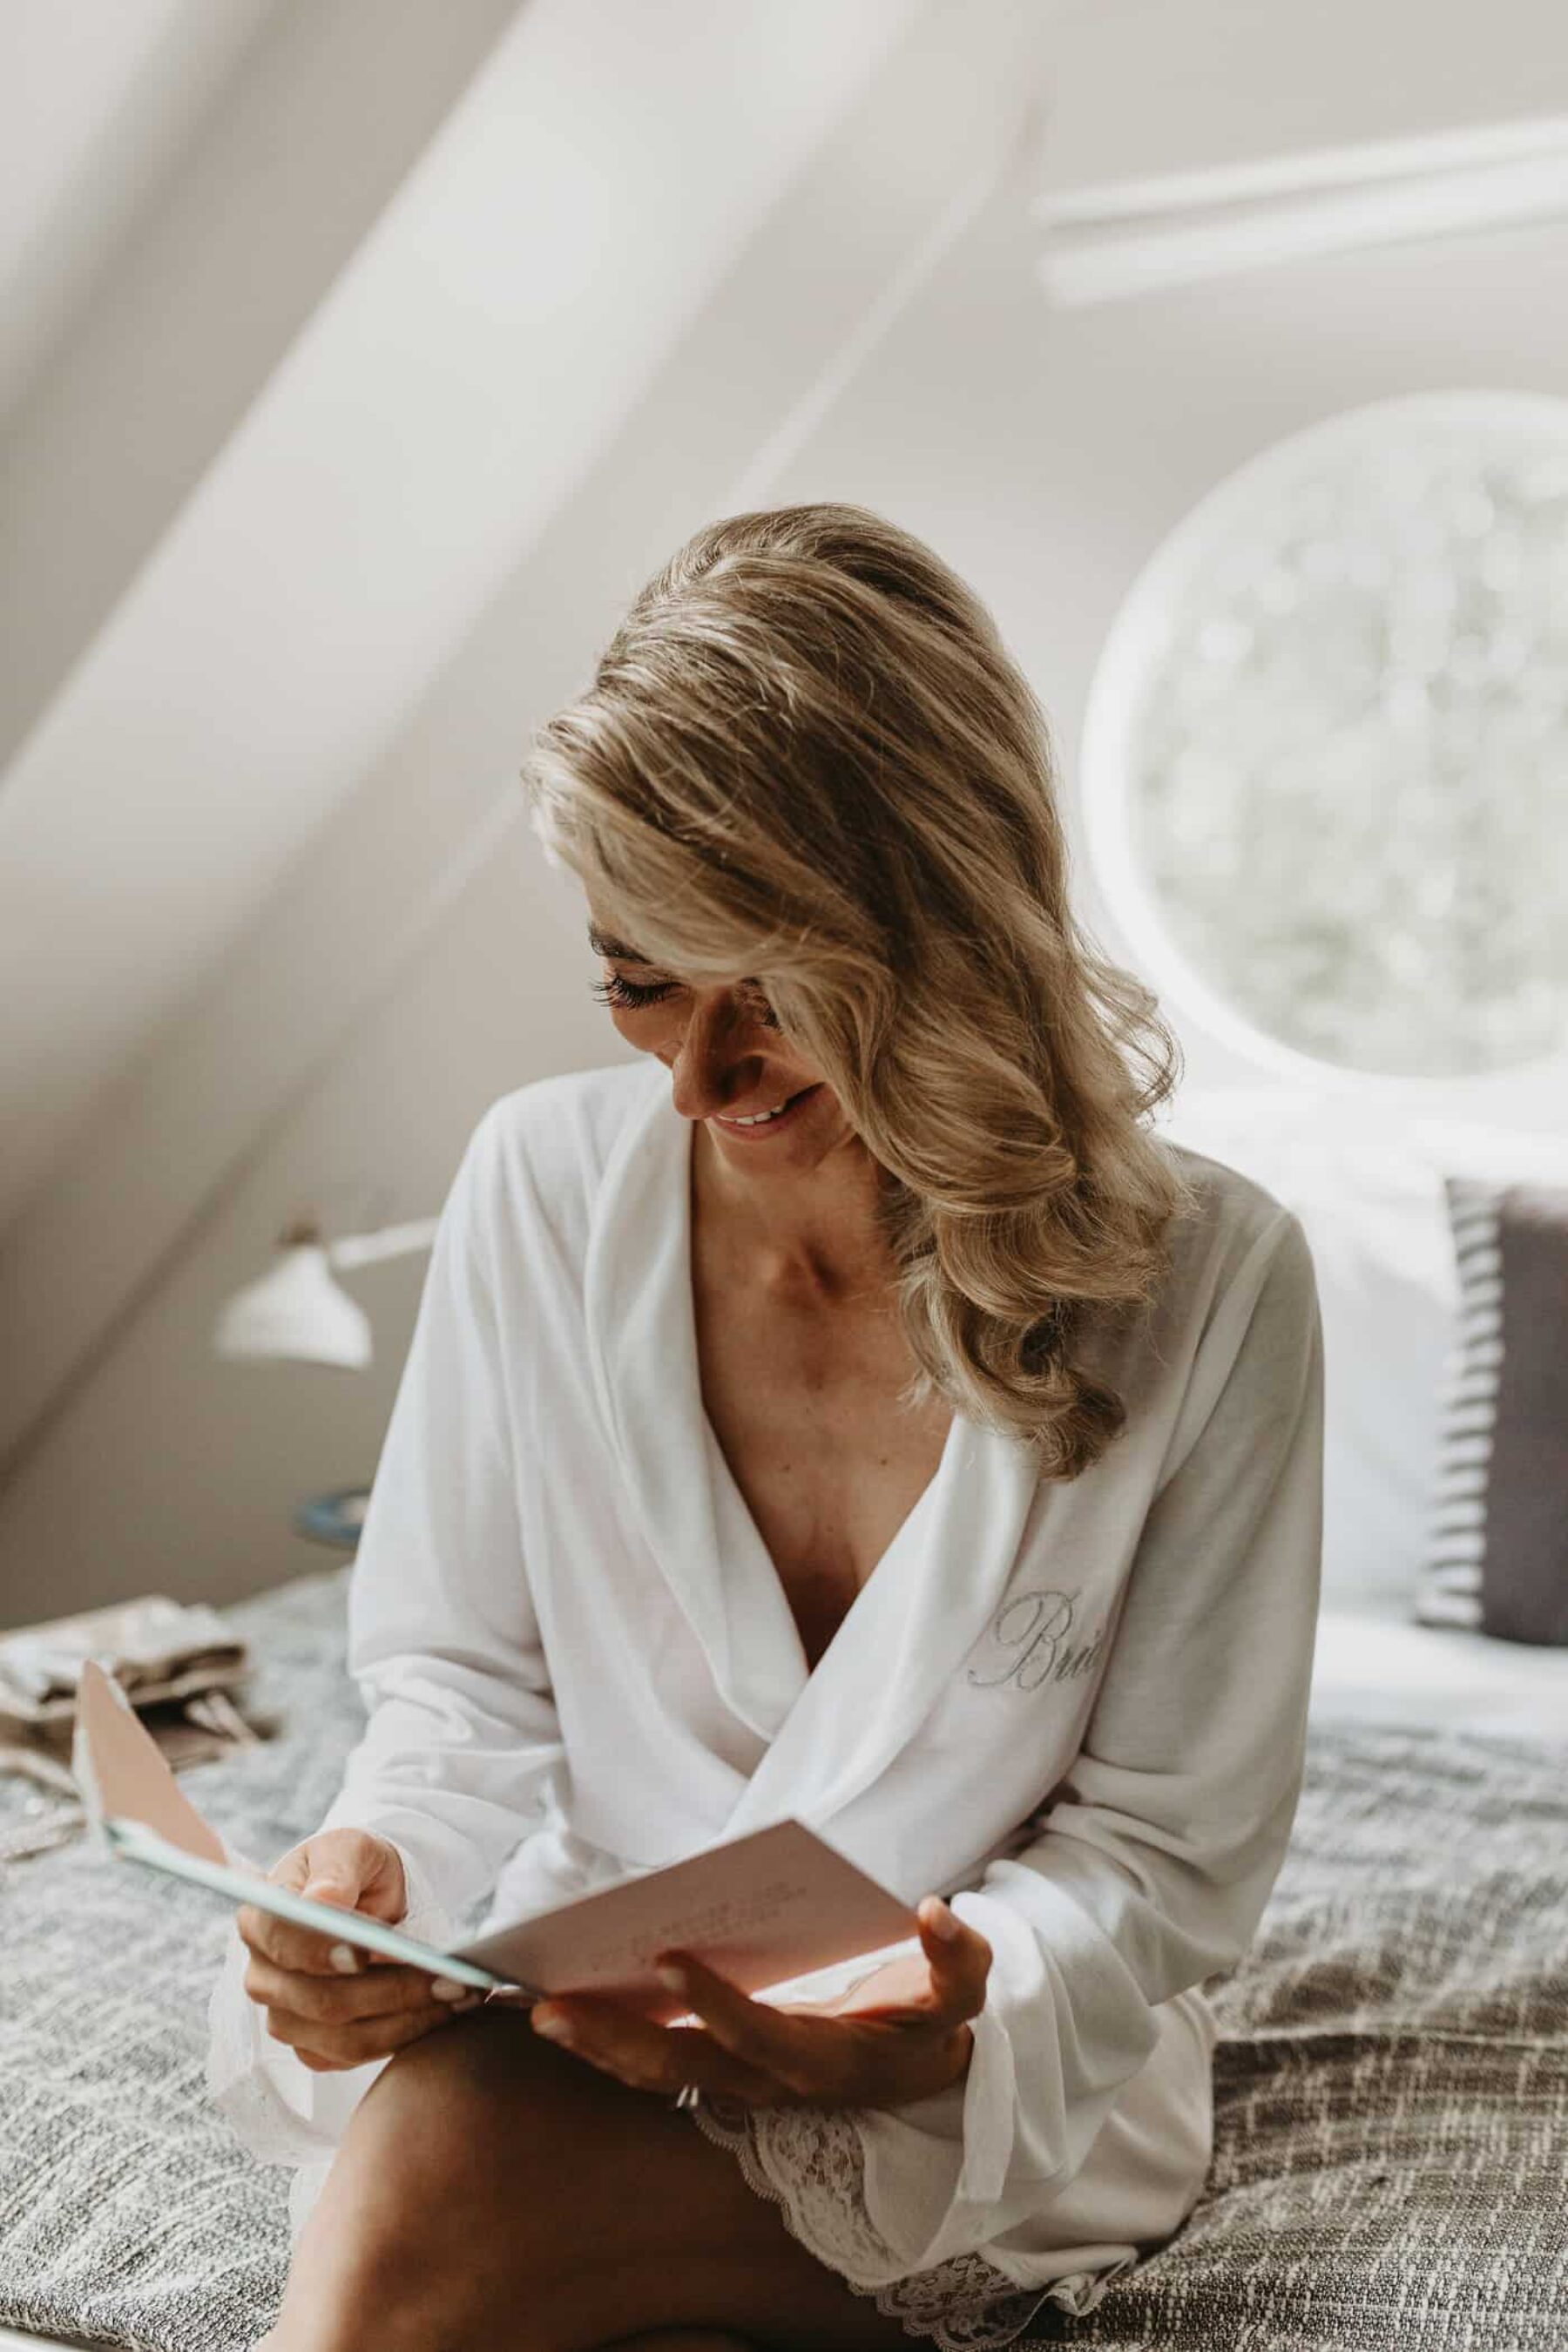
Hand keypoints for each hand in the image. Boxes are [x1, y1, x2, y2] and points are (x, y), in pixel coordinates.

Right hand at [236, 1827, 483, 2073]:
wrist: (368, 1898)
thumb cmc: (354, 1869)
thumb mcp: (350, 1850)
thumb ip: (336, 1872)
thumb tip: (321, 1901)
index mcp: (260, 1921)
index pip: (283, 1942)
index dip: (321, 1952)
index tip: (364, 1954)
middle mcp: (263, 1977)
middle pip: (322, 2001)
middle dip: (391, 1992)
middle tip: (449, 1978)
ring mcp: (286, 2018)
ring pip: (344, 2038)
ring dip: (408, 2021)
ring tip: (459, 1995)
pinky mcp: (314, 2047)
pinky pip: (356, 2057)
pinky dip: (404, 2037)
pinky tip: (443, 2013)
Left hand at [527, 1895, 990, 2110]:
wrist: (921, 2080)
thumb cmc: (930, 2026)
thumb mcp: (962, 1996)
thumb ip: (958, 1959)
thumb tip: (934, 1911)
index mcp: (822, 2060)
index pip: (758, 2035)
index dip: (714, 2003)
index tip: (668, 1957)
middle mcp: (769, 2082)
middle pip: (682, 2069)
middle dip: (615, 2041)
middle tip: (551, 2006)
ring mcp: (739, 2085)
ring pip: (657, 2077)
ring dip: (597, 2048)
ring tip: (538, 2011)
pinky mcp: (721, 2073)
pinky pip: (655, 2068)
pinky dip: (607, 2046)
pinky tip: (563, 2014)